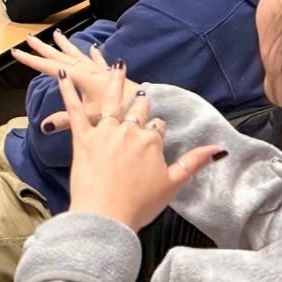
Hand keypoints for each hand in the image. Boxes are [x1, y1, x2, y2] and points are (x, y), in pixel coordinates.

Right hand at [13, 35, 139, 131]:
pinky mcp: (109, 74)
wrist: (141, 104)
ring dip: (66, 46)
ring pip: (77, 54)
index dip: (31, 61)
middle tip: (29, 38)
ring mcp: (98, 71)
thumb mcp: (87, 118)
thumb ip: (64, 121)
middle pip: (60, 57)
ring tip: (57, 34)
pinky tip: (93, 47)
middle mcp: (87, 70)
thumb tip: (42, 125)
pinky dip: (94, 54)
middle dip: (44, 48)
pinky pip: (97, 60)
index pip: (49, 67)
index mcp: (79, 77)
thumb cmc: (116, 112)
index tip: (16, 52)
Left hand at [61, 63, 226, 230]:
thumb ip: (194, 162)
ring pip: (112, 100)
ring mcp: (105, 130)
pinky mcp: (83, 136)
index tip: (155, 133)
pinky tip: (62, 74)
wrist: (107, 215)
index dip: (156, 131)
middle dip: (140, 102)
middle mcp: (130, 130)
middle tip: (140, 93)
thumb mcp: (173, 184)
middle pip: (138, 110)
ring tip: (116, 67)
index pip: (157, 127)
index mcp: (151, 141)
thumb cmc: (139, 204)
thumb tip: (219, 149)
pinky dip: (67, 90)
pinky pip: (74, 108)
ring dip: (115, 82)